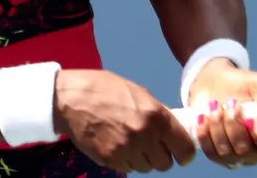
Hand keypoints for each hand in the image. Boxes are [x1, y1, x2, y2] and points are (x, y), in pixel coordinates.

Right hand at [53, 69, 196, 172]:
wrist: (71, 98)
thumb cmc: (106, 89)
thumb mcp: (139, 93)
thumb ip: (158, 112)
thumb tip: (172, 129)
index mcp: (156, 116)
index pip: (184, 148)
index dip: (185, 152)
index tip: (181, 152)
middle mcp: (144, 137)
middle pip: (165, 164)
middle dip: (161, 155)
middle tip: (152, 144)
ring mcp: (126, 151)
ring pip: (146, 168)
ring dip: (143, 159)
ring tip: (131, 142)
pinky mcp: (110, 160)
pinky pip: (128, 168)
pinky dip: (127, 160)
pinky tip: (117, 144)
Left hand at [187, 59, 256, 168]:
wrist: (216, 82)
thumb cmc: (245, 84)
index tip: (251, 120)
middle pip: (247, 153)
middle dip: (235, 126)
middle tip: (231, 103)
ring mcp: (238, 155)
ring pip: (227, 155)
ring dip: (218, 126)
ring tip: (215, 105)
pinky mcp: (218, 154)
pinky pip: (211, 154)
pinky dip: (205, 134)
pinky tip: (203, 117)